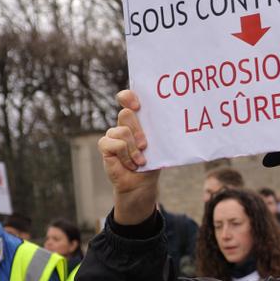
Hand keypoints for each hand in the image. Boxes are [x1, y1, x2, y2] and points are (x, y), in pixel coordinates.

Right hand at [99, 89, 160, 224]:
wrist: (142, 183)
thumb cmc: (153, 162)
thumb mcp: (158, 145)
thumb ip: (158, 132)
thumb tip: (173, 122)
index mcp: (137, 119)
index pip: (127, 98)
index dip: (129, 97)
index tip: (138, 106)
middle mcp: (123, 124)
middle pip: (125, 114)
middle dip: (138, 130)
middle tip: (145, 145)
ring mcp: (113, 135)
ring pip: (121, 131)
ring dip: (133, 149)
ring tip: (140, 160)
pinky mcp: (106, 146)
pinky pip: (115, 144)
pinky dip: (126, 156)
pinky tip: (131, 164)